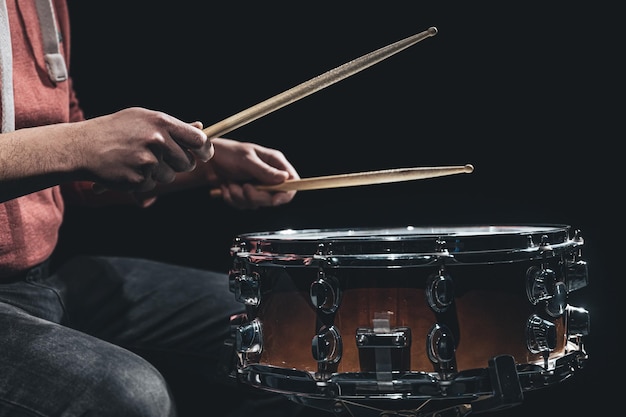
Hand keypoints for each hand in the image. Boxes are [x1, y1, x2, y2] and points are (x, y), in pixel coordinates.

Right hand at [76, 107, 210, 192]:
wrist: (82, 146)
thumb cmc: (115, 130)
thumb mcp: (143, 119)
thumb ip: (173, 126)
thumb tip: (200, 128)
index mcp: (161, 122)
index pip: (198, 140)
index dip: (205, 150)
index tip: (204, 155)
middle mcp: (157, 140)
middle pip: (187, 162)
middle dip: (178, 163)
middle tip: (159, 157)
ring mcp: (148, 161)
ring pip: (170, 176)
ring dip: (159, 173)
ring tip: (137, 160)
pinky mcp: (139, 179)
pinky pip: (153, 185)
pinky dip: (143, 181)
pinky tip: (128, 169)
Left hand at [208, 138, 299, 209]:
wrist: (207, 161)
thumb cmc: (227, 153)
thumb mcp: (246, 160)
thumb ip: (264, 171)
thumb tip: (284, 178)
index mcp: (274, 162)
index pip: (291, 182)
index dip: (285, 194)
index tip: (273, 200)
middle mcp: (269, 175)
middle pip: (274, 198)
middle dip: (256, 197)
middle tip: (244, 188)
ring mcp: (258, 186)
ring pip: (257, 204)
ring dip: (240, 197)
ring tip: (230, 183)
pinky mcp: (247, 194)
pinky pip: (244, 206)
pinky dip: (233, 199)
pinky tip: (226, 187)